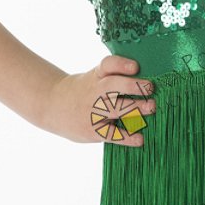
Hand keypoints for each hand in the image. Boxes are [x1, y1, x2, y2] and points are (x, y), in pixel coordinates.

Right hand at [41, 54, 155, 143]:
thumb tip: (149, 81)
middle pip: (113, 85)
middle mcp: (94, 91)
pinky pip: (112, 134)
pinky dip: (127, 137)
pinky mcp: (92, 131)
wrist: (53, 105)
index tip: (136, 66)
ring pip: (116, 109)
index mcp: (97, 74)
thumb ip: (116, 75)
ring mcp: (92, 111)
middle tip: (150, 88)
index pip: (108, 65)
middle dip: (133, 86)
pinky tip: (140, 139)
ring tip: (151, 108)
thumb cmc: (84, 89)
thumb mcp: (95, 76)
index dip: (122, 64)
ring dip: (135, 109)